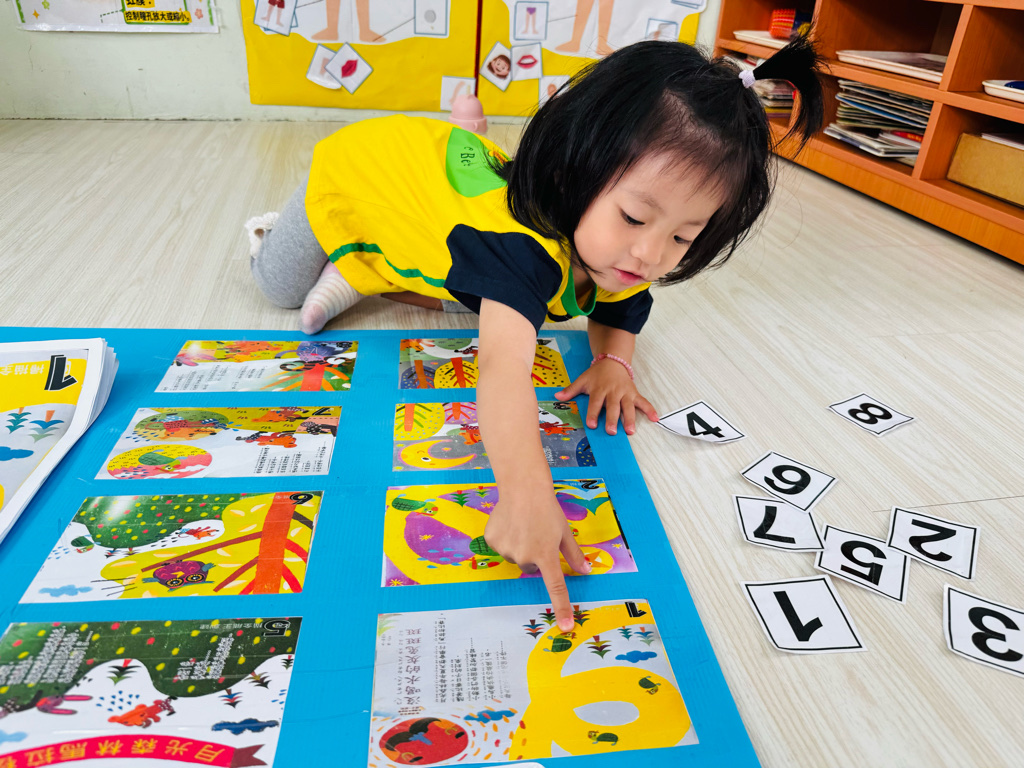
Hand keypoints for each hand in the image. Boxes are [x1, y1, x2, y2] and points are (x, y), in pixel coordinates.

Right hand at [484, 488, 591, 631]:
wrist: (522, 487)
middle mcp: (526, 557)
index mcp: (547, 555)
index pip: (556, 588)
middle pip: (531, 567)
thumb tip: (586, 571)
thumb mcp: (564, 532)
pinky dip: (505, 538)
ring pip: (515, 558)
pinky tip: (510, 522)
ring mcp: (507, 550)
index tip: (565, 627)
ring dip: (519, 547)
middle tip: (536, 534)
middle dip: (534, 555)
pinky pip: (500, 547)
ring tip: (522, 524)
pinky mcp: (492, 541)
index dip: (561, 608)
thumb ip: (574, 555)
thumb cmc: (547, 509)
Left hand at [554, 359, 657, 434]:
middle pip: (613, 407)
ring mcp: (625, 393)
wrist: (613, 361)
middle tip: (612, 431)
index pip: (595, 403)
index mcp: (599, 390)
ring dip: (630, 418)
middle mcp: (613, 392)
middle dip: (612, 419)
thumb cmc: (596, 374)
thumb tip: (557, 397)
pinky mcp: (634, 393)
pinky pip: (643, 402)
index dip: (593, 413)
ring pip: (628, 406)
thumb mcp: (582, 380)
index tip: (592, 424)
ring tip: (631, 431)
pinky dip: (650, 409)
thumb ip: (571, 390)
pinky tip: (655, 419)